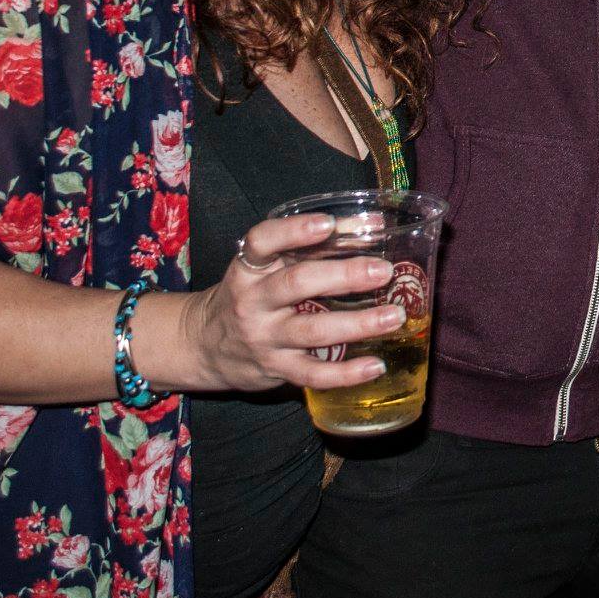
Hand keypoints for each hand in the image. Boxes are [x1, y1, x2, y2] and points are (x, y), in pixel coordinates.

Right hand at [176, 212, 405, 392]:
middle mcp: (252, 301)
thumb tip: (374, 225)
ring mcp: (264, 338)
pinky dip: (346, 373)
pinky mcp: (276, 369)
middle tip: (383, 271)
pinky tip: (376, 366)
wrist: (204, 345)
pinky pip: (313, 374)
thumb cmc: (252, 294)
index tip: (328, 224)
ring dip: (358, 324)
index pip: (262, 242)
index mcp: (249, 268)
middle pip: (296, 284)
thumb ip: (312, 245)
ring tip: (394, 316)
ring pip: (312, 331)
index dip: (294, 231)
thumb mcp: (267, 266)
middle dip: (344, 276)